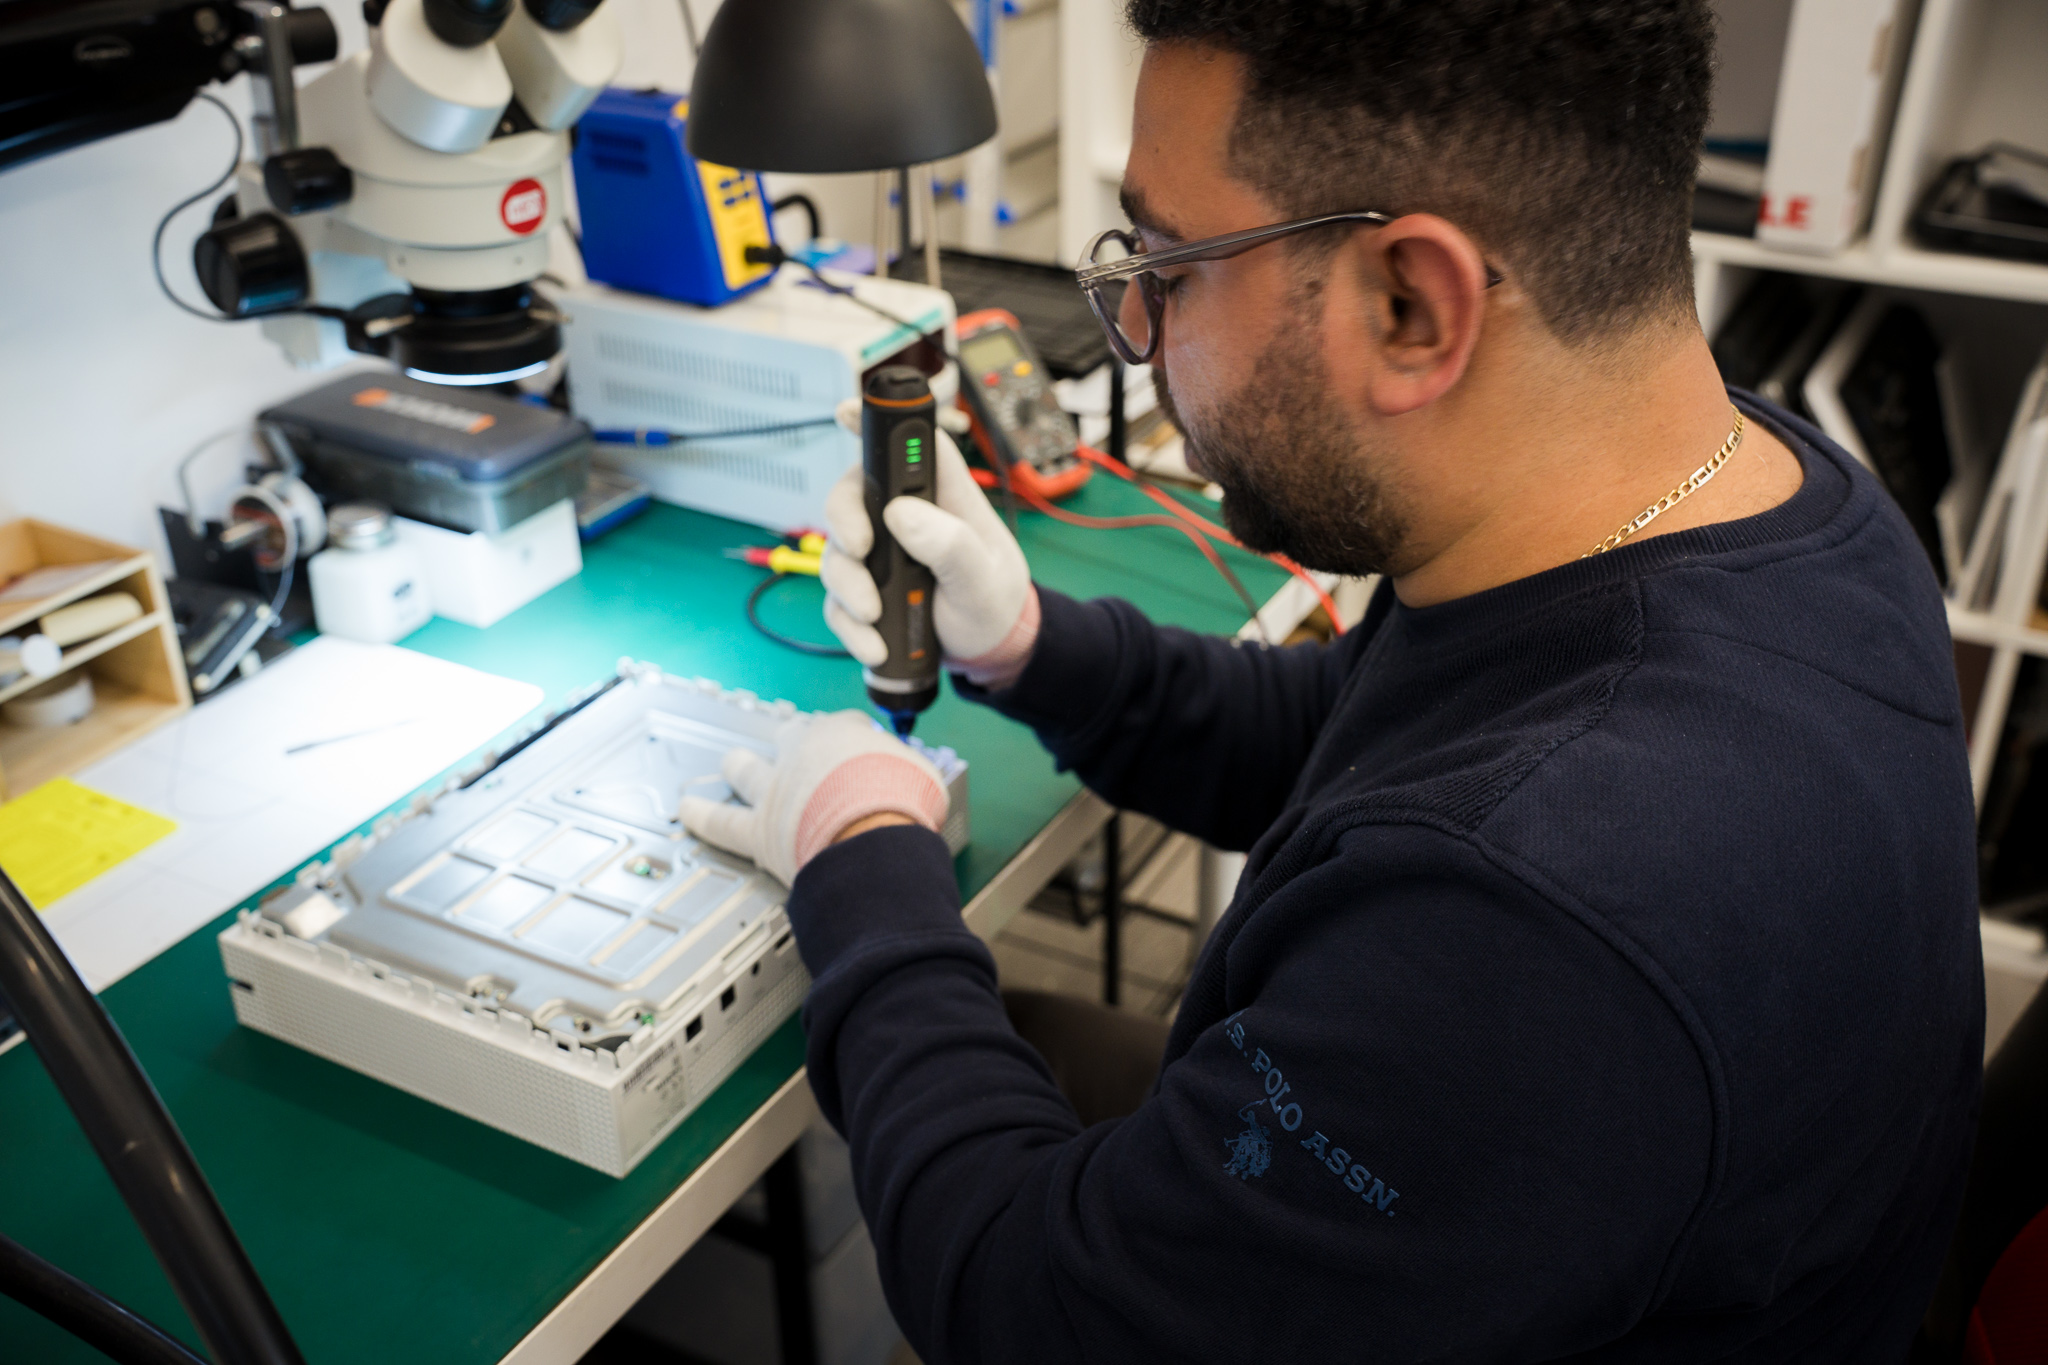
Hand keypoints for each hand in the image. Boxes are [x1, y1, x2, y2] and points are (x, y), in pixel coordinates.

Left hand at [678, 711, 948, 885]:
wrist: (875, 834)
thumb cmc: (902, 803)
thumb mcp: (923, 775)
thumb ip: (908, 772)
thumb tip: (914, 785)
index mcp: (843, 734)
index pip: (844, 727)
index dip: (853, 739)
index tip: (864, 750)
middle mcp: (802, 754)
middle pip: (792, 738)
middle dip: (794, 741)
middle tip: (798, 746)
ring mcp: (776, 791)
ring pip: (748, 771)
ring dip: (739, 766)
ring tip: (731, 763)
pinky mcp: (758, 830)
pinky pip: (722, 821)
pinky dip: (702, 816)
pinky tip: (687, 811)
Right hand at [820, 409, 1038, 689]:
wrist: (988, 651)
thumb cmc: (995, 601)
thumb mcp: (983, 578)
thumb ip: (950, 544)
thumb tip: (902, 514)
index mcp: (943, 497)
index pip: (913, 445)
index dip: (878, 420)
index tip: (844, 411)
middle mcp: (905, 518)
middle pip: (853, 493)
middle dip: (844, 522)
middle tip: (860, 550)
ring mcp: (881, 554)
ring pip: (837, 551)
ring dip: (847, 587)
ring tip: (874, 617)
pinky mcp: (865, 590)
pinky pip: (837, 600)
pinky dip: (849, 625)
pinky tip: (875, 646)